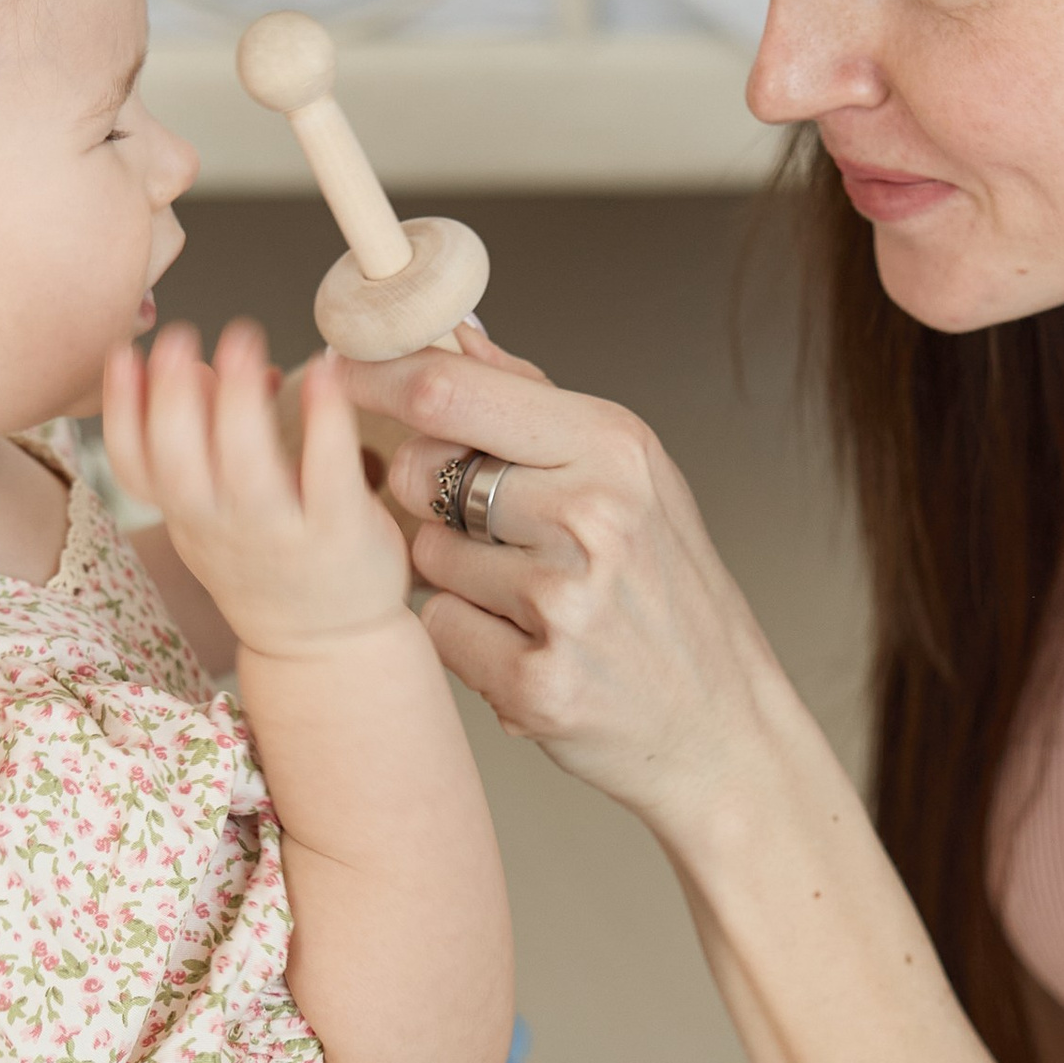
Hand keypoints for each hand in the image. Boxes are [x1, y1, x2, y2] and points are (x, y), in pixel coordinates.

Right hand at [102, 321, 406, 656]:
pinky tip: (323, 373)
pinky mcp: (341, 534)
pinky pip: (328, 473)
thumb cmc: (273, 562)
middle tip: (179, 336)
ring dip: (238, 400)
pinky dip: (324, 420)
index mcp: (189, 518)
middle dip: (171, 396)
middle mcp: (224, 530)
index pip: (134, 468)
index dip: (120, 412)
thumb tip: (200, 365)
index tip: (122, 353)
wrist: (330, 647)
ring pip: (245, 469)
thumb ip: (204, 444)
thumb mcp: (218, 511)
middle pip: (179, 465)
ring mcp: (281, 535)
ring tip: (242, 339)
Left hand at [351, 329, 793, 836]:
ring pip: (426, 557)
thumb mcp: (632, 476)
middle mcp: (590, 516)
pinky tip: (530, 648)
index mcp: (612, 448)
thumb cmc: (672, 596)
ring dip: (457, 576)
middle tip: (492, 528)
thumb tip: (458, 337)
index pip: (451, 392)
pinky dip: (470, 640)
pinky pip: (439, 631)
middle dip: (428, 496)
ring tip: (534, 600)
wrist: (722, 726)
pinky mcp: (534, 682)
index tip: (341, 372)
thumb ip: (536, 404)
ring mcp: (563, 603)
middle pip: (421, 473)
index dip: (378, 378)